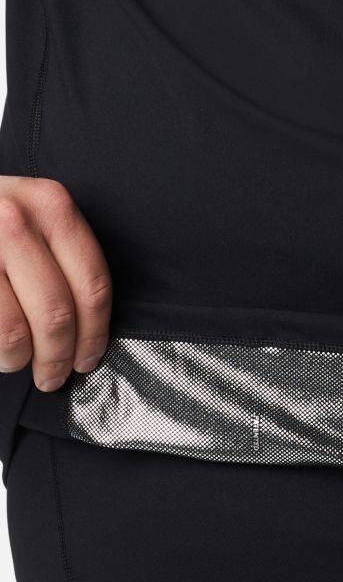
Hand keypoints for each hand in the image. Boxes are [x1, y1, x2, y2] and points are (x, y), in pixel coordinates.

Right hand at [0, 176, 111, 390]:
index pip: (93, 283)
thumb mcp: (32, 218)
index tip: (89, 357)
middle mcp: (18, 220)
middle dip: (60, 355)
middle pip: (59, 312)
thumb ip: (61, 257)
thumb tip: (89, 327)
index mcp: (52, 206)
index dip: (95, 332)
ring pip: (17, 330)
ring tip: (20, 363)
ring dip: (23, 360)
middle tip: (54, 375)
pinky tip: (1, 354)